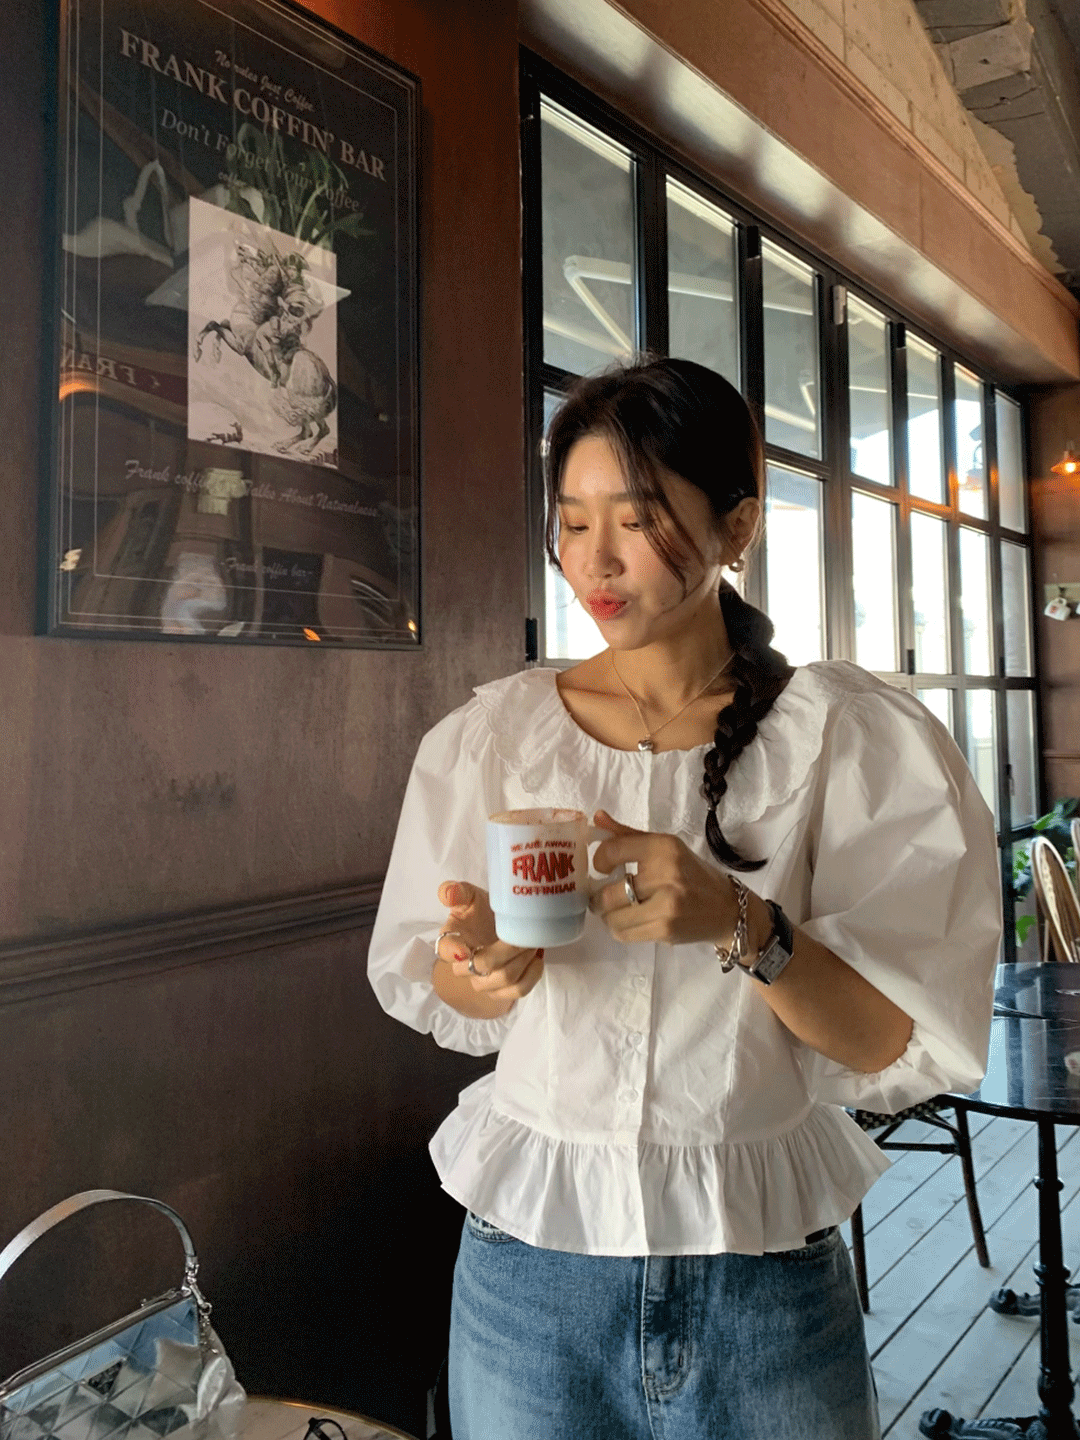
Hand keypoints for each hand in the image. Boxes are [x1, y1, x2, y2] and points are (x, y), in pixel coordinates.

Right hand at [435, 881, 544, 1000]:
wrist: (500, 925)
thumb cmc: (482, 911)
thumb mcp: (470, 896)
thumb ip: (458, 892)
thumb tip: (447, 893)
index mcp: (452, 940)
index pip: (445, 950)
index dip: (453, 952)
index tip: (465, 949)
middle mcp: (463, 966)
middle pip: (482, 966)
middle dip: (506, 949)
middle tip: (521, 934)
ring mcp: (482, 982)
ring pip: (502, 980)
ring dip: (521, 960)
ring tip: (530, 943)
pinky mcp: (501, 992)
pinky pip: (517, 992)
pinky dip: (531, 976)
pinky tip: (535, 959)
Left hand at [589, 811, 740, 946]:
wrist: (727, 909)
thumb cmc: (692, 875)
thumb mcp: (665, 848)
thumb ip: (628, 835)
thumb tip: (596, 818)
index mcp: (664, 847)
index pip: (613, 851)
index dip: (599, 861)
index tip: (602, 868)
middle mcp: (665, 873)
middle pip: (608, 892)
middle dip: (598, 898)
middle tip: (602, 898)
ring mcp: (666, 904)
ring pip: (613, 917)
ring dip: (608, 916)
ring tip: (616, 911)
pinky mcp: (666, 929)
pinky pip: (625, 933)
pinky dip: (619, 929)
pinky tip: (629, 921)